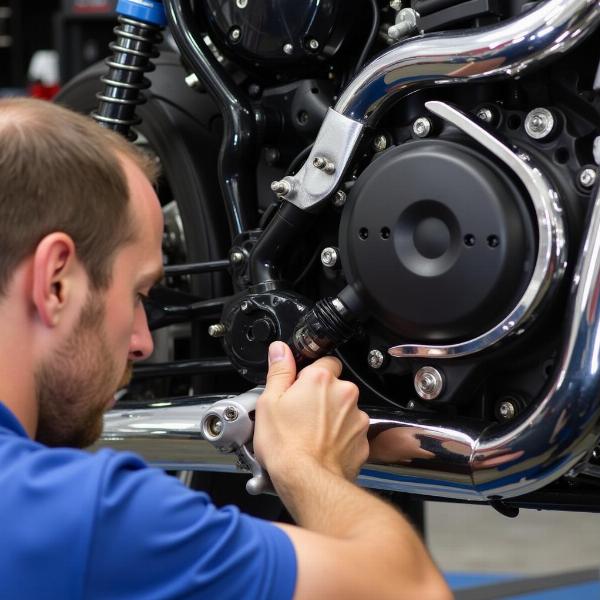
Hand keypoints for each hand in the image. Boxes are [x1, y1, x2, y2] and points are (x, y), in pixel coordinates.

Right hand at [254, 342, 368, 483]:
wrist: (307, 482)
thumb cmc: (286, 446)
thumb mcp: (269, 402)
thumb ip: (279, 371)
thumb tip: (280, 350)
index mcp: (321, 379)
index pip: (324, 361)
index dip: (310, 374)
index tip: (299, 387)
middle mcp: (344, 394)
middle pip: (335, 386)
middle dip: (321, 395)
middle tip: (300, 413)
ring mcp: (356, 417)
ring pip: (344, 409)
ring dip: (331, 416)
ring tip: (309, 434)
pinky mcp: (362, 440)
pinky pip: (350, 431)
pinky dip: (340, 437)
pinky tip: (321, 446)